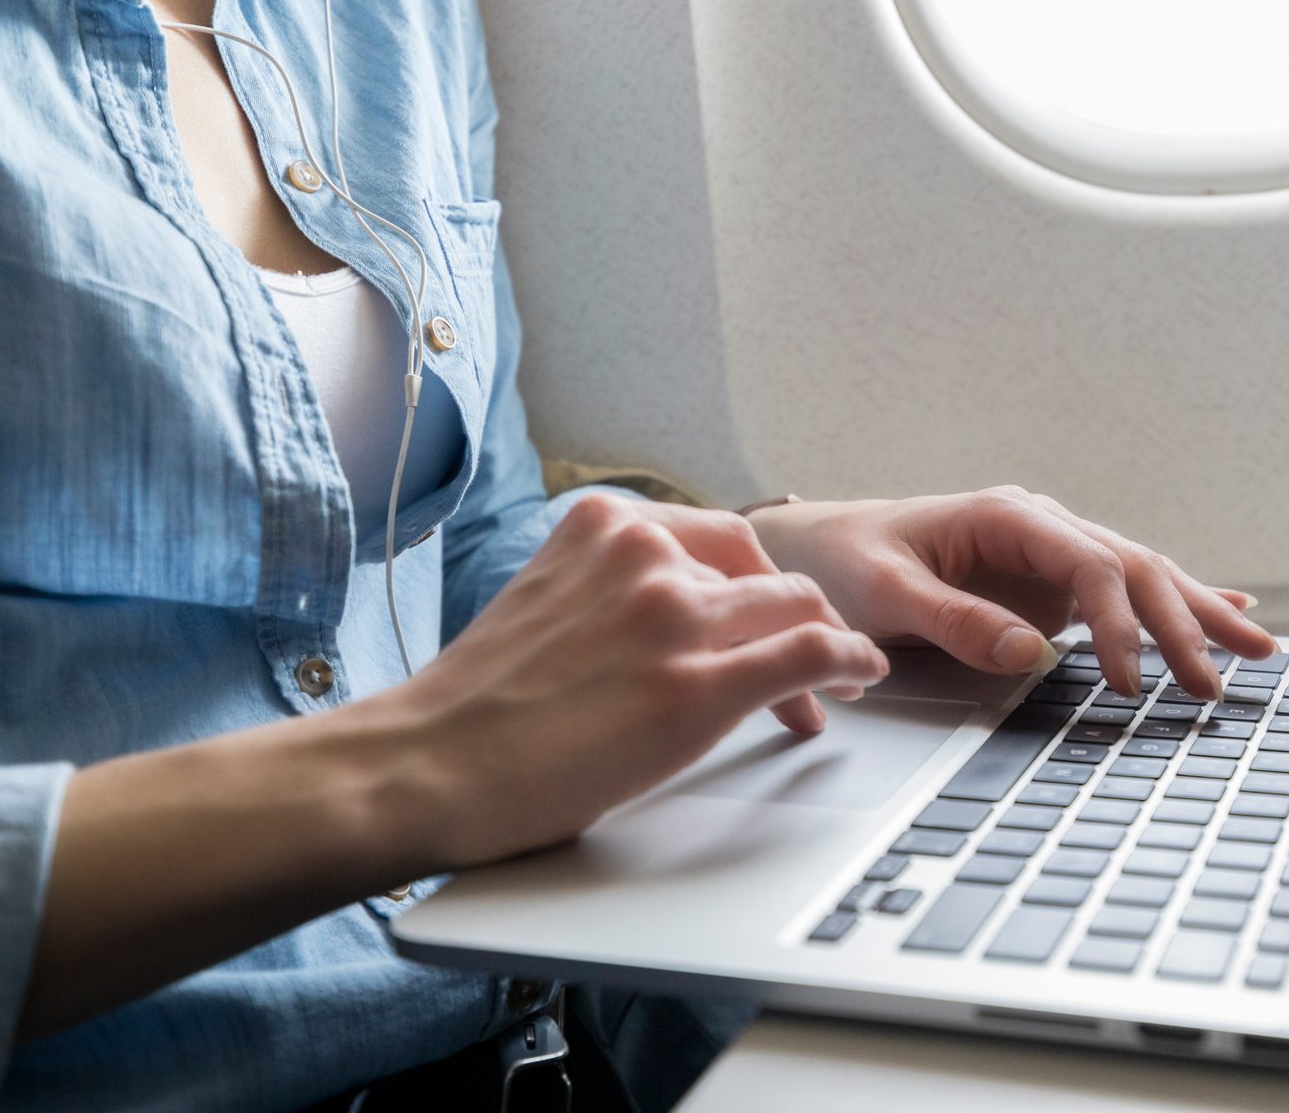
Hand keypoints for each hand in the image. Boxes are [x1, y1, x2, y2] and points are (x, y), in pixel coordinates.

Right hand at [373, 493, 889, 870]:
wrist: (428, 764)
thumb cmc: (476, 705)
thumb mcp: (546, 601)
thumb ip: (609, 588)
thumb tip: (666, 615)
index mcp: (607, 524)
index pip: (720, 537)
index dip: (757, 583)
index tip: (769, 614)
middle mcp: (647, 556)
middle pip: (764, 575)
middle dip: (797, 619)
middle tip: (814, 661)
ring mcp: (676, 618)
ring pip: (799, 609)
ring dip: (832, 646)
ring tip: (844, 683)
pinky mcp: (698, 687)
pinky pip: (808, 655)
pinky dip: (850, 662)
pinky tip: (860, 677)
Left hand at [749, 486, 1273, 699]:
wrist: (823, 549)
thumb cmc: (847, 562)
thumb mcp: (885, 593)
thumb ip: (955, 622)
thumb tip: (1032, 651)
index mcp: (1008, 516)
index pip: (1090, 565)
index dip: (1120, 624)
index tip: (1130, 683)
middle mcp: (1043, 526)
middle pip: (1134, 567)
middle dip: (1183, 622)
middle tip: (1216, 683)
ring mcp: (1052, 554)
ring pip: (1143, 576)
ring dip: (1198, 612)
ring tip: (1257, 649)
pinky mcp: (1052, 585)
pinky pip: (1125, 592)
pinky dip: (1178, 602)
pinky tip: (1228, 611)